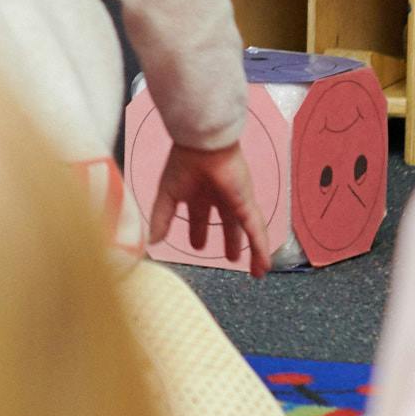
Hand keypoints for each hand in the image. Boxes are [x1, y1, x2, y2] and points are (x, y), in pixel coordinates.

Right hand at [148, 138, 264, 270]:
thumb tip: (151, 242)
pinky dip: (260, 250)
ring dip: (250, 249)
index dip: (198, 232)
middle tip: (231, 256)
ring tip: (254, 268)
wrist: (201, 146)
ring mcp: (235, 201)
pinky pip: (256, 232)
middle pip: (227, 223)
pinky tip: (263, 266)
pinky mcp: (247, 204)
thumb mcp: (168, 196)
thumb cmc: (183, 164)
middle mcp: (218, 198)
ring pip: (245, 230)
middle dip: (229, 239)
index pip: (199, 218)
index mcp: (197, 194)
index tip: (197, 246)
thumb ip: (161, 219)